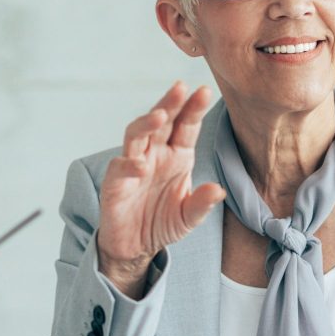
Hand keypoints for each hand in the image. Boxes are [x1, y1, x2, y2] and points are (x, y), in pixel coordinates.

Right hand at [96, 82, 224, 297]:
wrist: (135, 247)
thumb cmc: (162, 224)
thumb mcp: (189, 217)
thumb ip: (202, 204)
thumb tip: (218, 190)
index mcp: (177, 155)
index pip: (186, 126)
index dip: (193, 109)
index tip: (204, 91)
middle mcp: (155, 154)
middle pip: (161, 121)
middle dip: (170, 104)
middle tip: (181, 88)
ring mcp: (133, 165)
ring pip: (136, 134)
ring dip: (146, 123)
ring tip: (160, 115)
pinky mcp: (115, 182)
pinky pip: (120, 168)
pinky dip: (129, 165)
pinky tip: (141, 165)